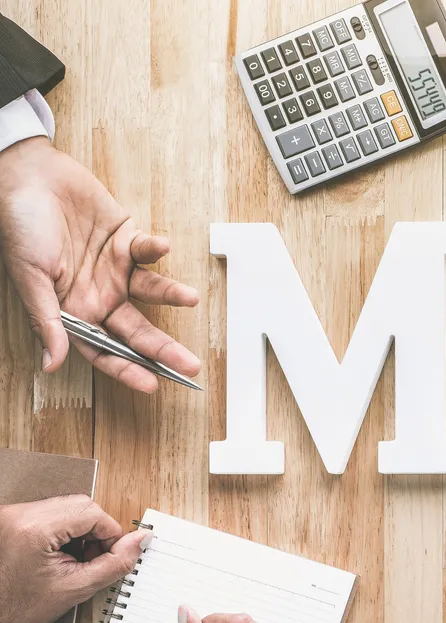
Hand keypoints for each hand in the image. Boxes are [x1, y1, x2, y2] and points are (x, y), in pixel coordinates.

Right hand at [0, 136, 199, 392]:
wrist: (27, 178)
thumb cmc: (20, 227)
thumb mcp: (30, 278)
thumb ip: (48, 319)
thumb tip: (52, 363)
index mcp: (73, 309)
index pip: (104, 349)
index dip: (127, 368)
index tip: (152, 385)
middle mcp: (98, 294)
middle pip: (136, 329)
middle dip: (162, 348)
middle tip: (190, 366)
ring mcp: (114, 268)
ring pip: (150, 291)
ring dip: (170, 294)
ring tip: (190, 298)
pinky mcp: (126, 239)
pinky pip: (147, 250)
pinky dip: (156, 250)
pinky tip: (162, 247)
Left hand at [0, 495, 150, 622]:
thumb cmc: (20, 609)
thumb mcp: (76, 588)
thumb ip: (115, 563)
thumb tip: (140, 540)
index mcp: (33, 529)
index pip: (92, 512)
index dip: (110, 534)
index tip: (112, 555)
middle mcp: (19, 515)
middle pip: (80, 505)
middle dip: (96, 530)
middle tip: (93, 557)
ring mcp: (12, 516)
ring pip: (68, 507)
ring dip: (82, 530)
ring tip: (75, 558)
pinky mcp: (11, 520)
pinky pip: (51, 513)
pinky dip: (64, 530)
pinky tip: (61, 553)